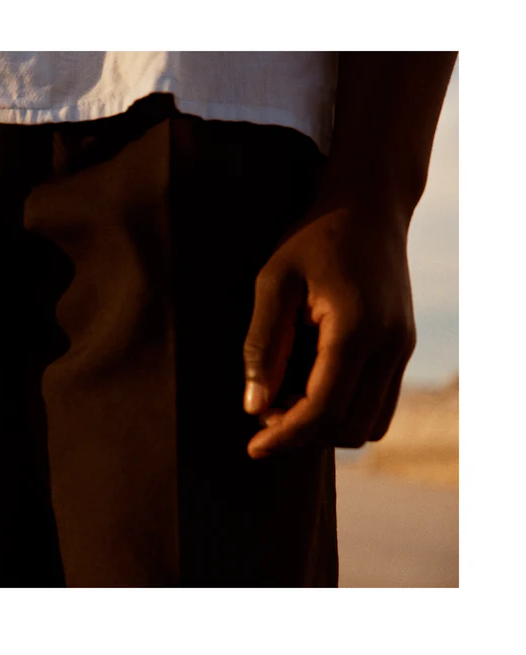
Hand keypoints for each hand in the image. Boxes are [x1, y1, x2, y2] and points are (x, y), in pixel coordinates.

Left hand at [241, 194, 416, 458]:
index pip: (323, 409)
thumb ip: (262, 344)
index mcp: (357, 330)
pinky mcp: (401, 347)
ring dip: (326, 427)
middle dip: (304, 433)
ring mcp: (401, 348)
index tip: (252, 448)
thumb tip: (253, 407)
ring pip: (370, 423)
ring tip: (283, 401)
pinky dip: (344, 410)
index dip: (285, 435)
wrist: (367, 207)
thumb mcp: (273, 282)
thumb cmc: (311, 239)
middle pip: (349, 427)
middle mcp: (390, 346)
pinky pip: (378, 403)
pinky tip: (307, 389)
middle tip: (262, 414)